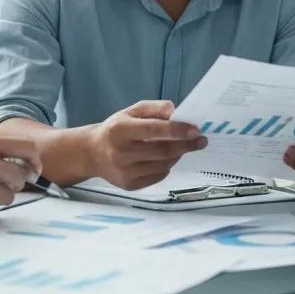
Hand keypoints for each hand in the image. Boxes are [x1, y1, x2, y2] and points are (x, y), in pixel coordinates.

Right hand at [88, 100, 205, 189]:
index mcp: (120, 130)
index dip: (176, 130)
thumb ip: (153, 108)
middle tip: (200, 140)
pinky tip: (166, 158)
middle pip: (161, 151)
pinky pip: (157, 176)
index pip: (153, 130)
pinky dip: (167, 166)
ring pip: (162, 165)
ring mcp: (124, 172)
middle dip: (185, 145)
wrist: (93, 153)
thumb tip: (174, 111)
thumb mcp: (131, 111)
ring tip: (183, 146)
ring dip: (178, 155)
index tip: (195, 130)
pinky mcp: (129, 185)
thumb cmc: (116, 129)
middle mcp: (121, 153)